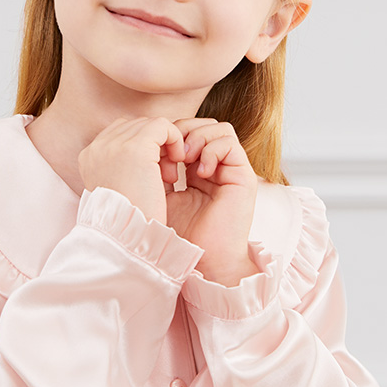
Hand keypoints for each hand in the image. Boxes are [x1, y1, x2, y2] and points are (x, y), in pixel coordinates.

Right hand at [78, 116, 185, 223]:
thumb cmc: (130, 224)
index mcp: (88, 157)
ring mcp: (115, 144)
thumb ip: (123, 166)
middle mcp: (97, 147)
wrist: (128, 240)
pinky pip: (163, 126)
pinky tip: (179, 162)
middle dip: (155, 146)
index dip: (143, 147)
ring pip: (150, 124)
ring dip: (166, 145)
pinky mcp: (137, 147)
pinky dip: (175, 139)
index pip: (120, 133)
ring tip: (170, 175)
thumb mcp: (119, 190)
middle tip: (165, 176)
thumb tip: (148, 149)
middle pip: (136, 126)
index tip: (154, 173)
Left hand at [164, 119, 259, 285]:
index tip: (153, 155)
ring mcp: (230, 171)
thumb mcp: (158, 194)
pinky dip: (211, 150)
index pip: (185, 132)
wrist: (201, 262)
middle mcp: (214, 167)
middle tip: (169, 154)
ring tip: (183, 160)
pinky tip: (198, 173)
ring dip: (197, 138)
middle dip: (182, 131)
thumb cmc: (178, 235)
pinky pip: (230, 143)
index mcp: (194, 170)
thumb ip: (155, 167)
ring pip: (218, 128)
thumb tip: (144, 139)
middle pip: (202, 124)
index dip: (168, 135)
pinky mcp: (243, 177)